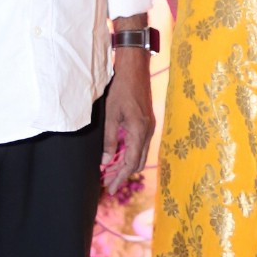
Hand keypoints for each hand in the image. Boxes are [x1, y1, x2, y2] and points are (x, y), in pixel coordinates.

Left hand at [102, 51, 154, 194]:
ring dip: (127, 165)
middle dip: (123, 175)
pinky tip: (120, 156)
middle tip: (108, 184)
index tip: (110, 188)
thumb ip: (110, 139)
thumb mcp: (110, 115)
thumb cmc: (121, 89)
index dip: (120, 177)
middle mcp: (148, 132)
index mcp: (139, 131)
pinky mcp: (147, 122)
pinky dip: (131, 154)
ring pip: (140, 154)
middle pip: (137, 162)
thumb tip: (106, 160)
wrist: (135, 69)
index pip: (131, 163)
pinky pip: (141, 145)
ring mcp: (150, 127)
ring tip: (112, 173)